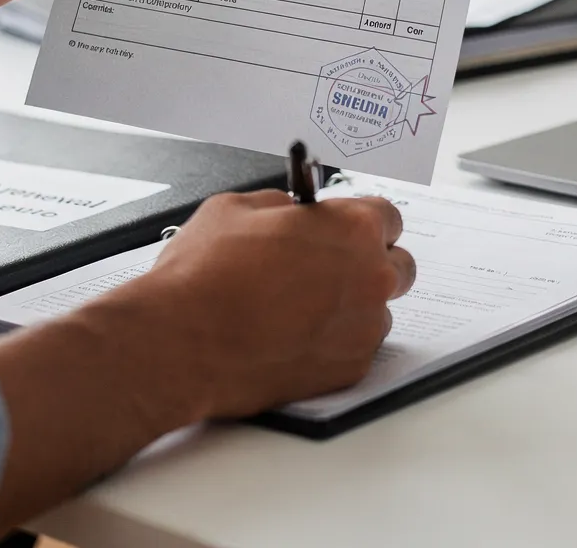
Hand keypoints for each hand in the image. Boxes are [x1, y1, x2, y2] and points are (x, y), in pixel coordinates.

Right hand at [0, 192, 413, 543]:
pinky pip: (354, 349)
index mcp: (352, 228)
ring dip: (350, 308)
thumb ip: (282, 207)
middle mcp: (370, 277)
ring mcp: (363, 327)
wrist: (181, 343)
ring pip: (375, 312)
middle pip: (395, 266)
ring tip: (299, 311)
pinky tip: (293, 339)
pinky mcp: (349, 369)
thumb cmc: (204, 278)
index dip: (362, 223)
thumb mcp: (236, 209)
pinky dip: (333, 344)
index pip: (388, 217)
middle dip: (367, 265)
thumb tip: (292, 214)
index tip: (346, 232)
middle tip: (328, 271)